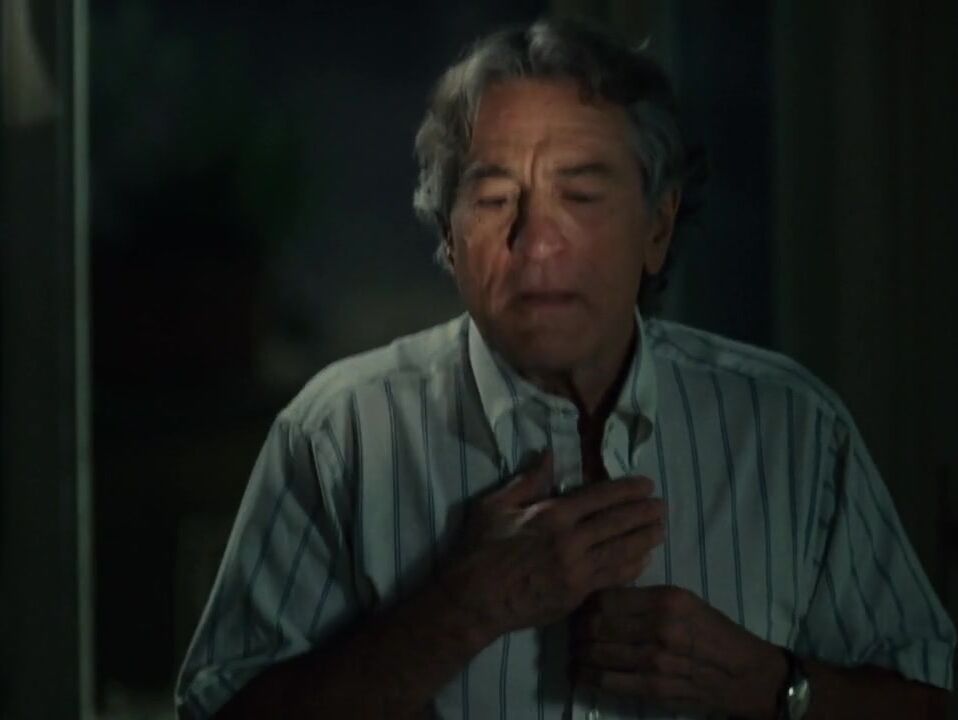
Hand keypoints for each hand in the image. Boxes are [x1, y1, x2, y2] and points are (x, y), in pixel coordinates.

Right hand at [438, 451, 665, 639]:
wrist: (475, 599)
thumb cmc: (481, 549)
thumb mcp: (494, 505)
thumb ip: (527, 481)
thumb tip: (549, 454)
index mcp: (552, 515)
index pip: (600, 497)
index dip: (627, 489)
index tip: (647, 484)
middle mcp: (571, 540)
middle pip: (618, 523)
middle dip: (644, 512)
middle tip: (663, 505)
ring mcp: (577, 570)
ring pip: (621, 551)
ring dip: (645, 539)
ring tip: (662, 530)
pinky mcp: (577, 594)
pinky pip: (612, 578)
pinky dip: (632, 568)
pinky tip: (644, 560)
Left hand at [573, 586, 787, 719]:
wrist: (744, 675)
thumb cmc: (713, 632)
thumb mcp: (684, 600)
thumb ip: (645, 597)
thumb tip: (600, 596)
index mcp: (666, 600)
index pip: (607, 598)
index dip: (585, 602)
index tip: (579, 605)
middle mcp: (659, 628)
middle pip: (597, 626)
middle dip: (576, 628)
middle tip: (571, 630)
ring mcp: (655, 661)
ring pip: (597, 654)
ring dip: (577, 653)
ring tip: (573, 651)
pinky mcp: (654, 689)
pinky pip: (608, 682)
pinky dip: (586, 677)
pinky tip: (578, 673)